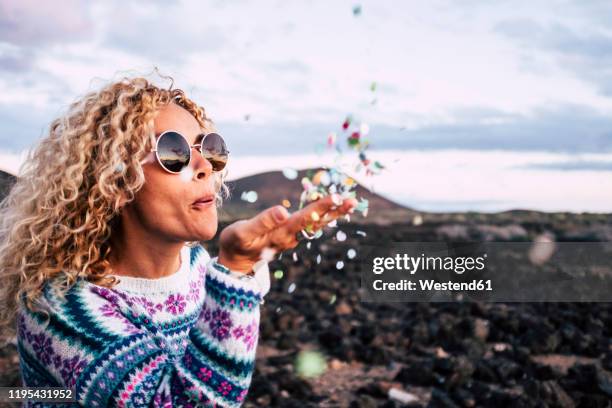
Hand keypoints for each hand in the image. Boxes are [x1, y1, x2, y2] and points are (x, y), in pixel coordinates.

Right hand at [217, 194, 356, 272]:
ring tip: (349, 203)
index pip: (305, 218)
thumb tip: (283, 210)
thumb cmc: (236, 244)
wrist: (235, 261)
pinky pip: (309, 224)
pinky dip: (322, 216)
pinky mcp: (289, 236)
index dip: (321, 207)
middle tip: (353, 200)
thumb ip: (262, 222)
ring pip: (315, 224)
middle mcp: (290, 237)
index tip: (336, 197)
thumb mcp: (243, 233)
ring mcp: (291, 237)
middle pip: (316, 222)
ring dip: (332, 213)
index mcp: (281, 234)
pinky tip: (332, 210)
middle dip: (335, 210)